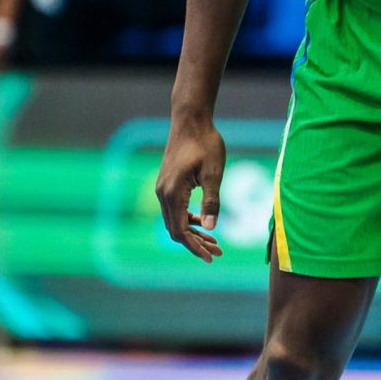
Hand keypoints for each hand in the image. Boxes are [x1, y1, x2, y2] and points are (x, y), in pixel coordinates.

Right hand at [155, 119, 225, 261]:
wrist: (191, 121)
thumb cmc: (205, 143)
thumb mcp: (214, 173)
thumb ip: (212, 201)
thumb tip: (213, 228)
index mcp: (172, 193)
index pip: (180, 231)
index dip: (195, 247)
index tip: (211, 258)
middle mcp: (162, 193)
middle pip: (176, 230)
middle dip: (196, 244)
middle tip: (218, 253)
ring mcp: (163, 189)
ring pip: (175, 221)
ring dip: (194, 233)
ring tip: (215, 242)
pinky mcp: (167, 184)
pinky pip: (175, 210)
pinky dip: (189, 220)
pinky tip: (205, 223)